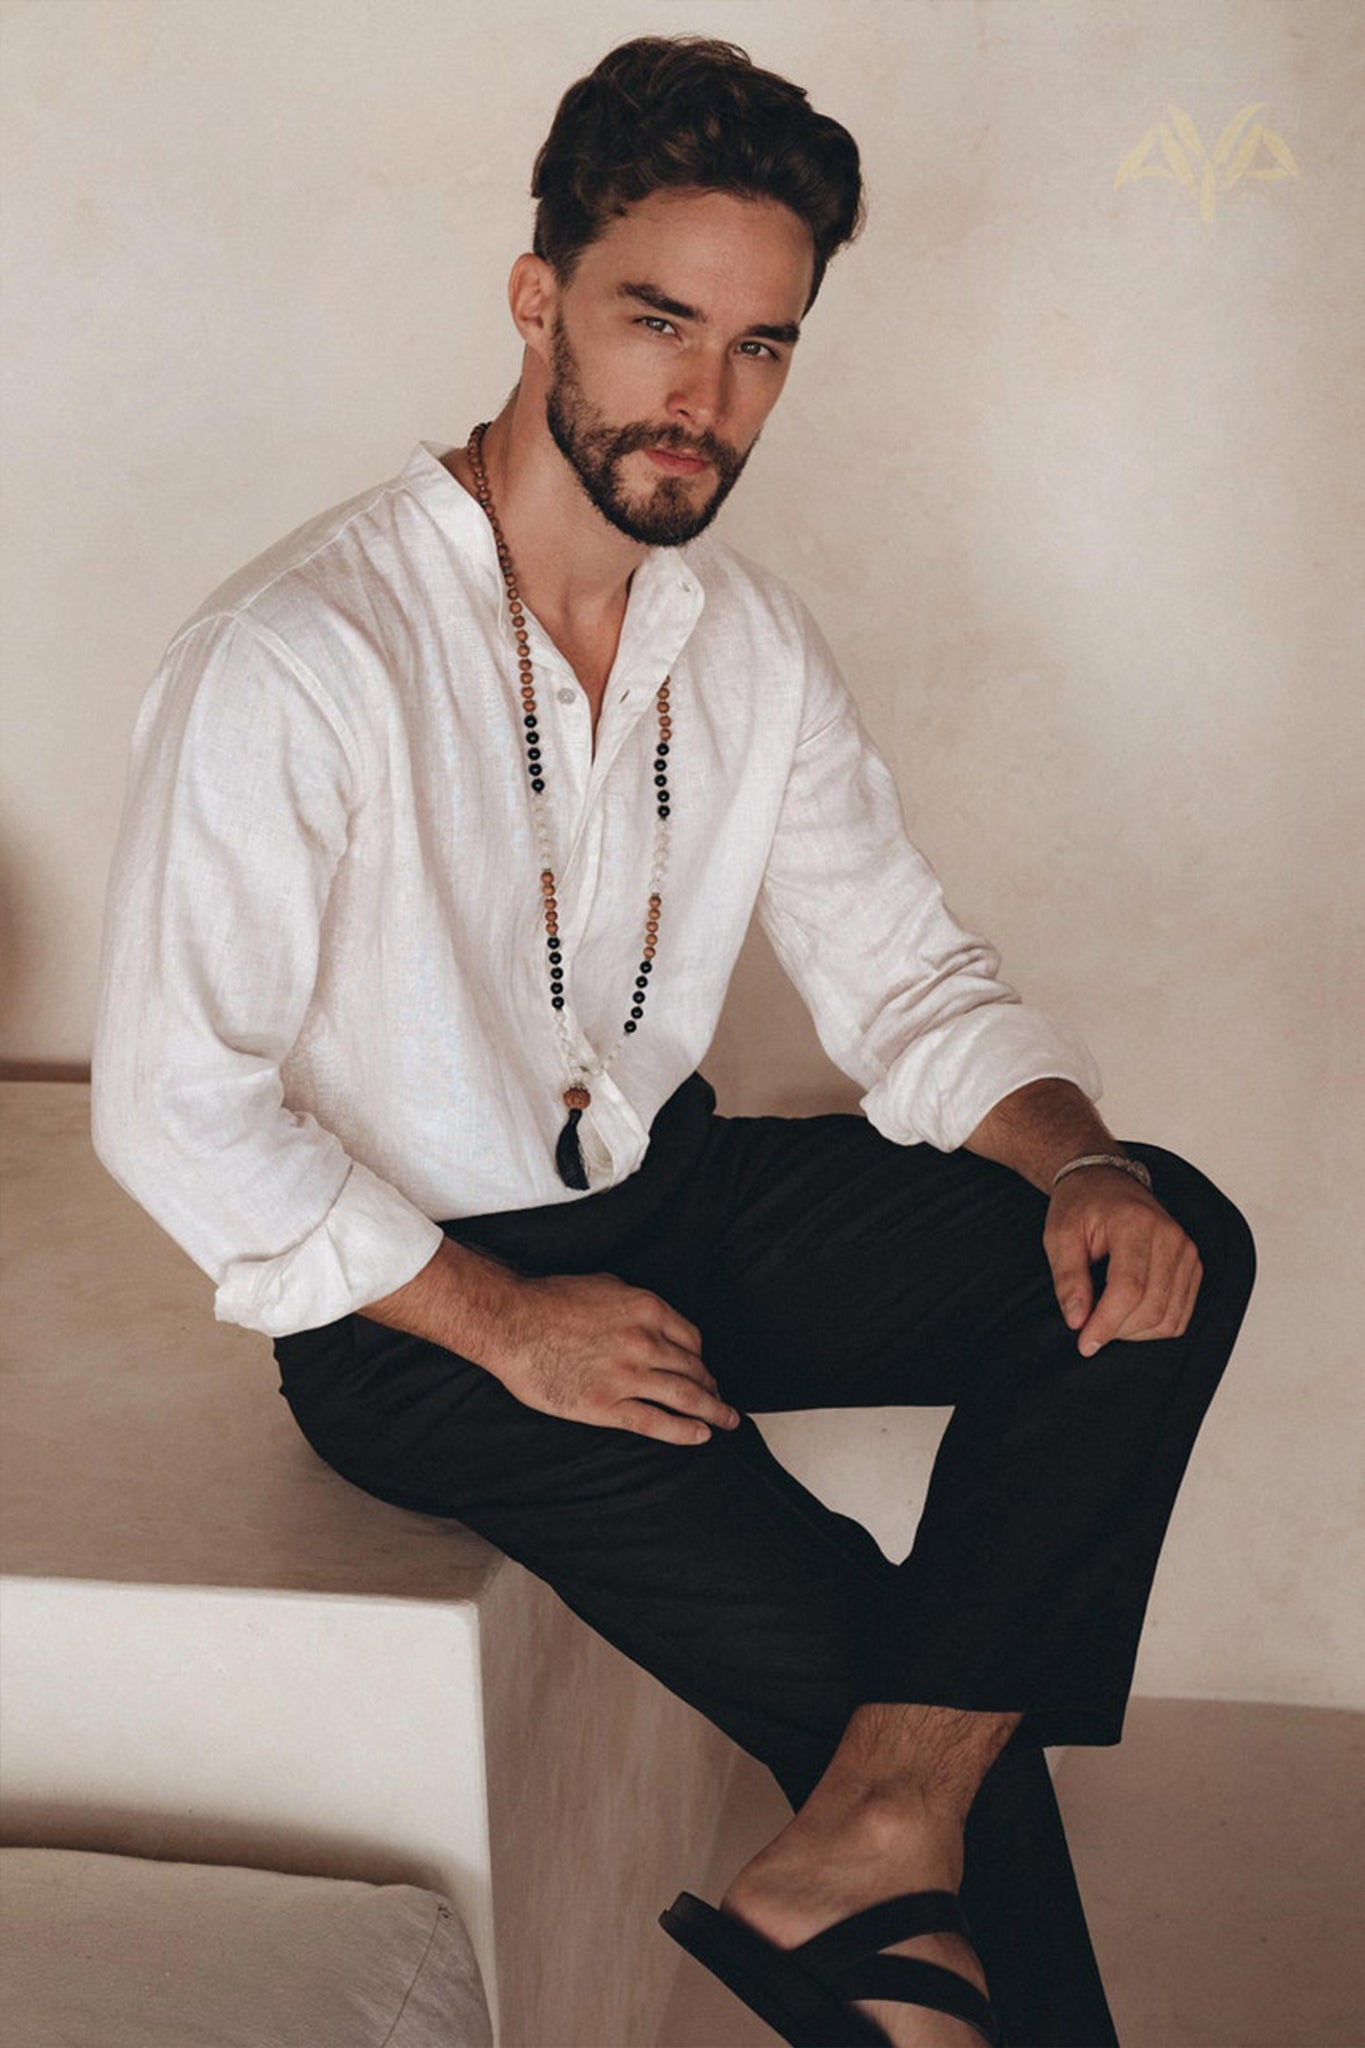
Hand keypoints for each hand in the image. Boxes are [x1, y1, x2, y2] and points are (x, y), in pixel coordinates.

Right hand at [481, 1270, 740, 1445]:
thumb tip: (647, 1317)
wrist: (512, 1323)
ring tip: (726, 1421)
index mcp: (647, 1310)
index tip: (702, 1369)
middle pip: (694, 1370)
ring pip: (685, 1397)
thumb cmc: (550, 1301)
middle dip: (711, 1387)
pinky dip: (685, 1432)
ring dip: (713, 1411)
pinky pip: (657, 1422)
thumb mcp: (605, 1284)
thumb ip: (633, 1303)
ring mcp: (628, 1376)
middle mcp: (645, 1342)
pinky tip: (701, 1436)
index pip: (691, 1340)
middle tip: (719, 1399)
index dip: (700, 1358)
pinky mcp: (607, 1405)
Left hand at [1044, 1168, 1202, 1356]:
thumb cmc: (1080, 1207)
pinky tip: (1128, 1316)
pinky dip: (1153, 1327)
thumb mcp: (1058, 1235)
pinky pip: (1180, 1315)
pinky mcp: (1193, 1266)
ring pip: (1169, 1318)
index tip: (1084, 1343)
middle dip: (1117, 1330)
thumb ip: (1067, 1278)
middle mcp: (1170, 1237)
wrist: (1106, 1182)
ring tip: (1106, 1318)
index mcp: (1135, 1223)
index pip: (1129, 1288)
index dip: (1106, 1323)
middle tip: (1088, 1327)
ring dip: (1135, 1332)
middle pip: (1152, 1307)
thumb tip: (1077, 1321)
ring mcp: (1187, 1251)